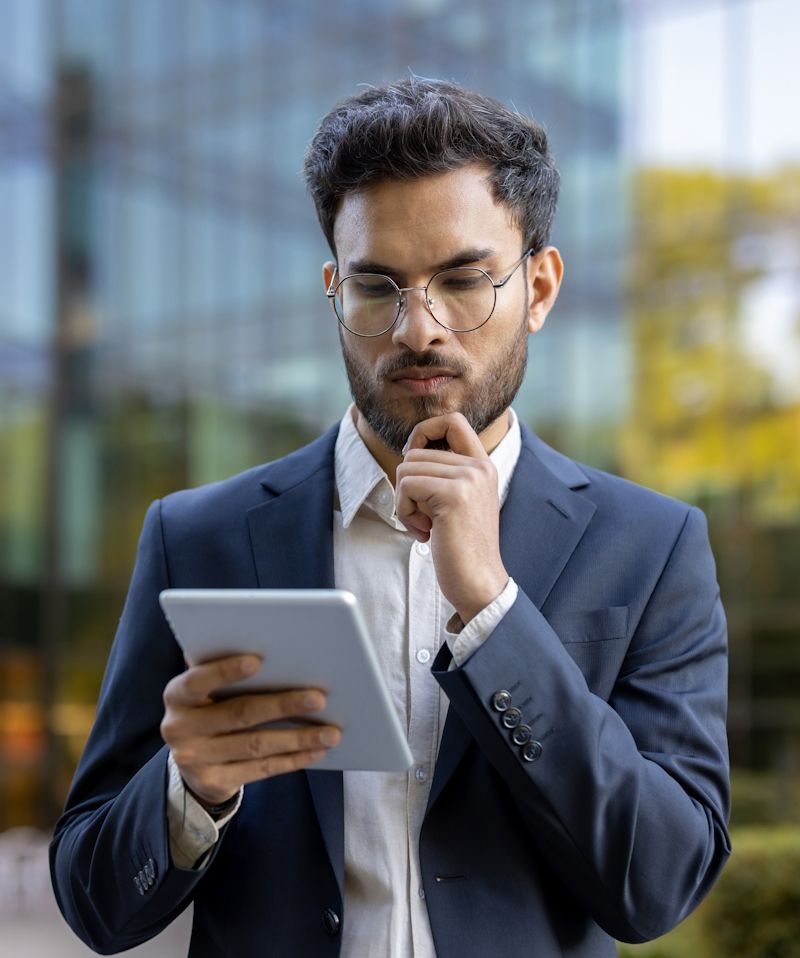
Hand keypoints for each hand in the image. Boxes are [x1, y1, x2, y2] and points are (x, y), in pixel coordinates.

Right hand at [161, 654, 340, 806]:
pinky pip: (260, 769)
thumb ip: (229, 674)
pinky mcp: (214, 782)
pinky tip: (315, 751)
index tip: (259, 660)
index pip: (199, 680)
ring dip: (298, 738)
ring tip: (330, 733)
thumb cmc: (212, 707)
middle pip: (239, 714)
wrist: (192, 761)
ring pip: (255, 746)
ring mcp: (195, 758)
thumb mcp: (209, 689)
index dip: (227, 670)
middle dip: (282, 705)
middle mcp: (180, 727)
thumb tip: (283, 654)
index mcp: (178, 695)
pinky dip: (292, 760)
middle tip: (318, 698)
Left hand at [395, 412, 508, 623]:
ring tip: (426, 526)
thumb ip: (443, 475)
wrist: (479, 583)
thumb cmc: (461, 548)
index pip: (451, 421)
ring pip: (407, 468)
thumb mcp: (458, 501)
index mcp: (483, 464)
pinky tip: (426, 533)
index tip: (416, 462)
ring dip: (405, 502)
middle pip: (415, 453)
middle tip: (424, 517)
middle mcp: (479, 466)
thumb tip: (409, 452)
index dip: (423, 432)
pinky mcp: (454, 494)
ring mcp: (468, 478)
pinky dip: (405, 512)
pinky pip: (406, 486)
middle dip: (408, 487)